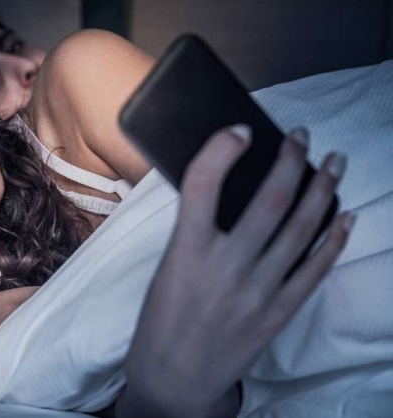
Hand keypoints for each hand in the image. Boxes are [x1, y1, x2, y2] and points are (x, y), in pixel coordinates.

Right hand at [117, 125, 352, 417]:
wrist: (174, 378)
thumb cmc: (162, 318)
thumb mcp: (167, 267)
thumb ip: (194, 230)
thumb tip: (226, 190)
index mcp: (184, 252)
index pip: (201, 186)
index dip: (221, 149)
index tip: (240, 128)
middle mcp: (224, 268)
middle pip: (268, 201)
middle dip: (290, 160)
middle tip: (302, 136)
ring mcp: (256, 292)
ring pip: (299, 229)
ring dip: (321, 189)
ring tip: (334, 163)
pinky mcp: (277, 313)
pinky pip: (313, 269)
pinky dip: (333, 239)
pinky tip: (344, 216)